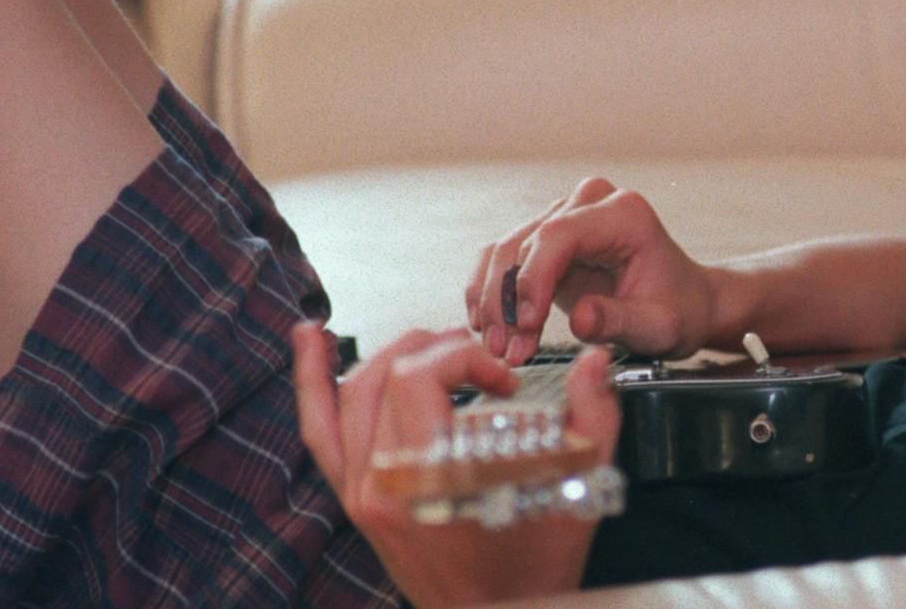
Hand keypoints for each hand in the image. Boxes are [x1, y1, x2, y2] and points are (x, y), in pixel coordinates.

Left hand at [291, 321, 619, 606]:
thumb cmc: (533, 568)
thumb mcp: (578, 491)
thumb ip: (593, 419)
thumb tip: (595, 361)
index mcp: (433, 479)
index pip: (420, 378)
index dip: (465, 358)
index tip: (500, 378)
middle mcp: (385, 486)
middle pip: (386, 377)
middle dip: (435, 348)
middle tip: (474, 354)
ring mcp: (361, 494)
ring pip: (348, 394)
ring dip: (385, 353)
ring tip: (422, 338)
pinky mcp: (354, 500)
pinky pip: (319, 430)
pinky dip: (311, 381)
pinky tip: (311, 341)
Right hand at [466, 177, 716, 365]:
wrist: (683, 304)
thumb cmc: (678, 309)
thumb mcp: (658, 325)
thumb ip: (619, 320)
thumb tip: (580, 319)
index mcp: (623, 214)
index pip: (559, 235)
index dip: (533, 279)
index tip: (527, 324)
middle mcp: (590, 204)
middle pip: (526, 243)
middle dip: (510, 301)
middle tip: (509, 349)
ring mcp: (565, 217)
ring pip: (506, 251)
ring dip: (495, 302)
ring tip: (501, 347)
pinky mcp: (547, 238)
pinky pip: (503, 258)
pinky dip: (490, 293)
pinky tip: (488, 326)